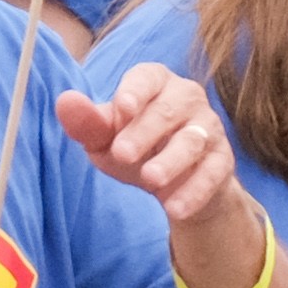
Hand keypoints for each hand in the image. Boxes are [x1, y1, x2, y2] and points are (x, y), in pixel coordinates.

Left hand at [61, 64, 257, 269]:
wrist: (176, 182)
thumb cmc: (136, 147)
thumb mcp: (107, 138)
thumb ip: (88, 122)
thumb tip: (65, 102)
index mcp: (156, 82)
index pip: (147, 78)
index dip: (135, 91)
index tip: (121, 110)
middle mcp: (187, 98)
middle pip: (168, 110)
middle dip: (145, 132)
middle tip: (122, 154)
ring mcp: (209, 128)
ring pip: (193, 140)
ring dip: (171, 160)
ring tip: (150, 180)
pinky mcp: (222, 160)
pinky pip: (212, 173)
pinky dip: (194, 191)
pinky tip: (174, 208)